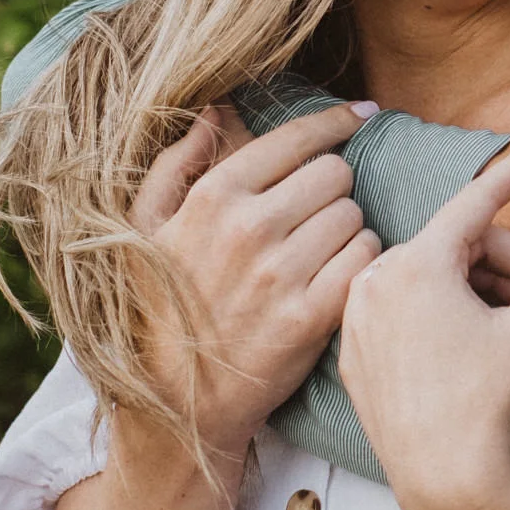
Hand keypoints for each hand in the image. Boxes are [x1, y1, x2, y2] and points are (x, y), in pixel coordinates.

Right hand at [130, 100, 381, 467]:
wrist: (175, 399)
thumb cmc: (160, 306)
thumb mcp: (144, 229)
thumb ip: (175, 164)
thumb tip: (212, 110)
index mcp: (212, 197)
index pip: (296, 138)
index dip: (334, 123)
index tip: (358, 115)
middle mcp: (248, 228)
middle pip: (334, 174)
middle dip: (332, 187)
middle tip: (318, 212)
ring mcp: (280, 274)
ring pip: (354, 215)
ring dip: (347, 227)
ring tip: (322, 249)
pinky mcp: (309, 316)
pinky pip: (365, 259)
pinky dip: (362, 261)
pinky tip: (339, 273)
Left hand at [339, 130, 509, 509]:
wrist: (446, 487)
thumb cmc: (492, 405)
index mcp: (417, 265)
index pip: (474, 202)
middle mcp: (375, 282)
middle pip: (453, 246)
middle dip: (504, 261)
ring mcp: (357, 319)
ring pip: (425, 278)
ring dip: (472, 288)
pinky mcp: (352, 355)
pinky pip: (398, 312)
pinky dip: (435, 314)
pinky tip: (469, 343)